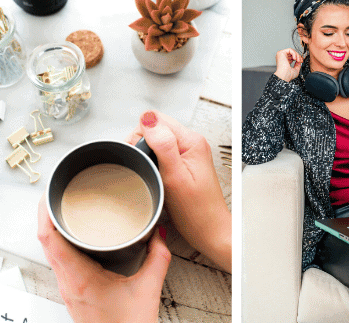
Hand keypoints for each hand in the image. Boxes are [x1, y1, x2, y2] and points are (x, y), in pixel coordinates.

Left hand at [38, 196, 169, 322]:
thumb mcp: (149, 288)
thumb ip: (158, 256)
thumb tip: (160, 233)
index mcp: (79, 278)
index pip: (49, 238)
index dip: (44, 213)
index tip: (50, 194)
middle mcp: (68, 283)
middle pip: (45, 241)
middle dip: (47, 214)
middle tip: (58, 194)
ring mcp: (68, 288)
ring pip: (50, 251)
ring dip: (52, 228)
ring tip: (64, 209)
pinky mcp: (73, 292)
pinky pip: (59, 261)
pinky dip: (61, 243)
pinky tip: (74, 236)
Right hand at [128, 111, 231, 272]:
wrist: (208, 230)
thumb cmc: (196, 211)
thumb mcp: (175, 177)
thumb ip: (163, 146)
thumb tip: (149, 120)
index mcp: (191, 141)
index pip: (155, 119)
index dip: (140, 135)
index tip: (140, 156)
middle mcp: (192, 143)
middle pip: (155, 128)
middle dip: (142, 145)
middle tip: (146, 168)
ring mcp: (188, 153)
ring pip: (156, 141)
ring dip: (147, 155)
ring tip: (152, 174)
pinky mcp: (184, 163)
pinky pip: (161, 153)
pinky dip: (153, 163)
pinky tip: (156, 176)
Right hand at [274, 48, 302, 81]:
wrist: (285, 76)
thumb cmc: (288, 75)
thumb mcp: (296, 69)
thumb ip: (297, 65)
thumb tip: (299, 61)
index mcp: (284, 62)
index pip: (291, 57)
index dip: (297, 58)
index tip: (301, 61)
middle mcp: (282, 58)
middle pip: (292, 53)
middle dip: (298, 56)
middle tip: (300, 61)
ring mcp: (281, 55)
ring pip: (291, 51)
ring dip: (297, 55)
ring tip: (298, 60)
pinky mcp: (281, 53)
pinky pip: (290, 50)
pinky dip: (294, 53)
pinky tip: (295, 58)